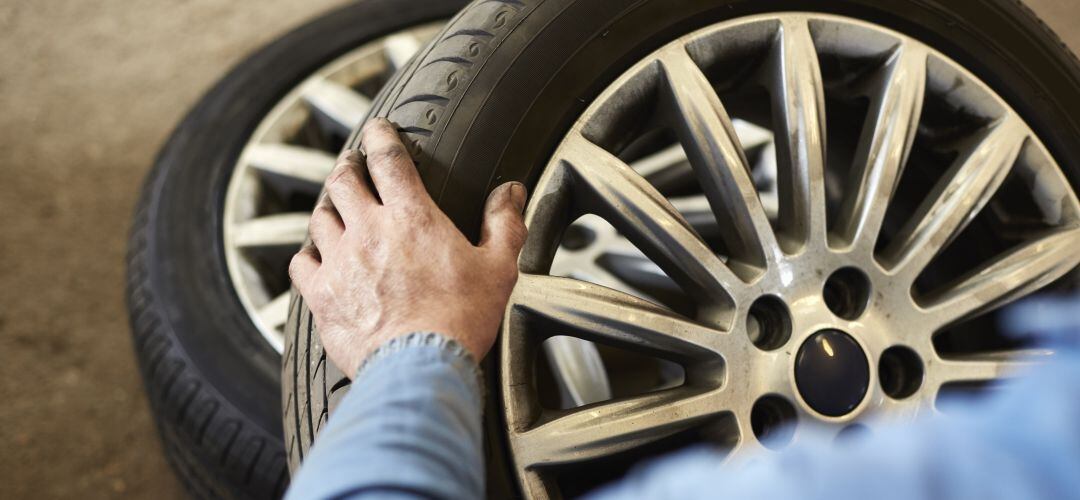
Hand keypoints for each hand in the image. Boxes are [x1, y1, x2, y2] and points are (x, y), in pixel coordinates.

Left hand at [289, 119, 527, 377]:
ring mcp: (339, 262)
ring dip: (328, 207)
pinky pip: (300, 263)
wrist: (419, 367)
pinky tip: (315, 257)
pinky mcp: (321, 295)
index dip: (381, 136)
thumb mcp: (498, 268)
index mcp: (412, 216)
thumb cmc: (461, 320)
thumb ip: (504, 223)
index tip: (378, 130)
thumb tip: (511, 191)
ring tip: (335, 207)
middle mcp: (368, 230)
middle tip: (352, 165)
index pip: (388, 158)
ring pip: (320, 218)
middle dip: (347, 166)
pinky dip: (307, 254)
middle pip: (343, 180)